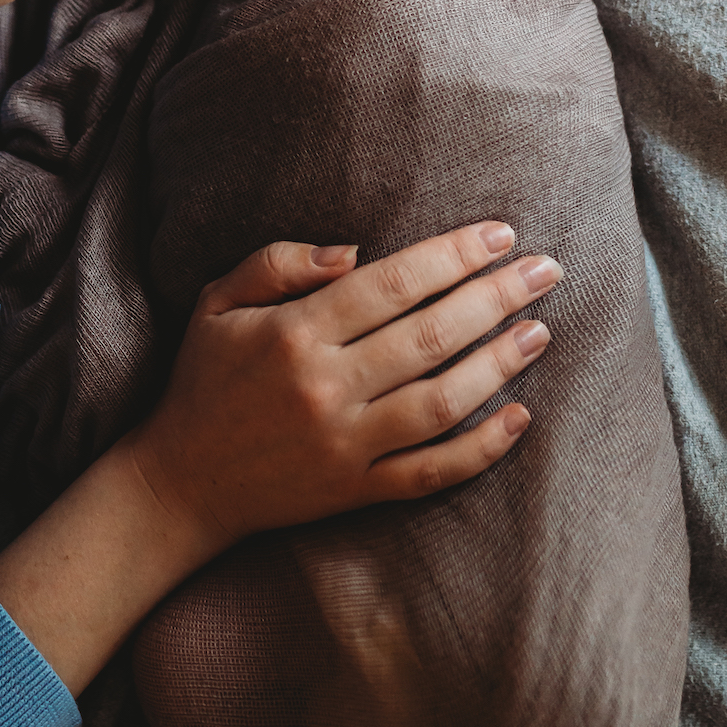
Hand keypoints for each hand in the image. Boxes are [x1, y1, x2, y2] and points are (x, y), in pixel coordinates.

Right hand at [130, 222, 557, 550]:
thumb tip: (355, 252)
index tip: (500, 235)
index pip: (391, 284)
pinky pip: (430, 473)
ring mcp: (345, 445)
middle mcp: (325, 388)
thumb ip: (279, 263)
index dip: (452, 256)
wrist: (179, 484)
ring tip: (541, 331)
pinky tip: (520, 419)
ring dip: (499, 365)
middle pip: (429, 336)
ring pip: (441, 403)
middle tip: (547, 270)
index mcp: (294, 333)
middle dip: (496, 297)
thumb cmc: (204, 380)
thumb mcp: (218, 302)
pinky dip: (480, 450)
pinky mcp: (355, 491)